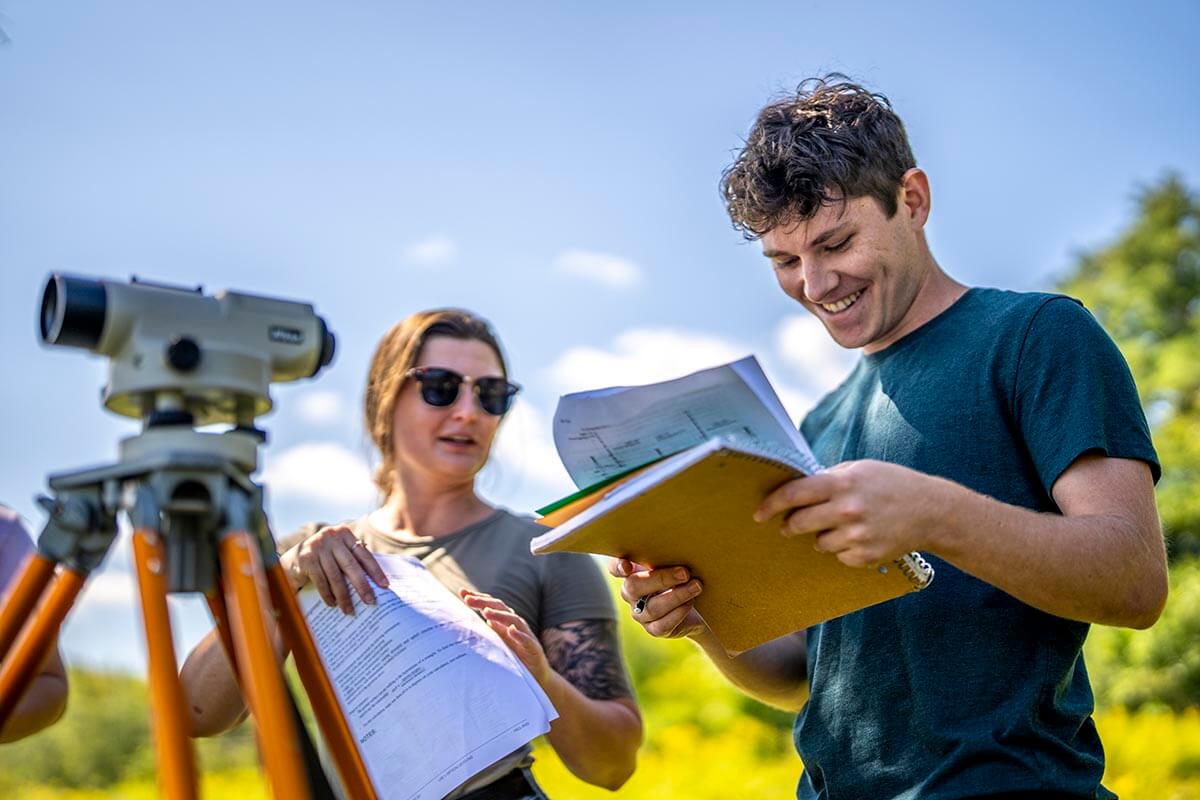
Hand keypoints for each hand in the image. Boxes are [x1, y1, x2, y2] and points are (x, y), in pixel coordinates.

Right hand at [281, 524, 388, 613]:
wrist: (291, 560)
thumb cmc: (322, 559)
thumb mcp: (338, 554)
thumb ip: (353, 560)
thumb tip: (376, 583)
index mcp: (344, 533)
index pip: (364, 554)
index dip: (375, 570)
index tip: (385, 585)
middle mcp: (332, 536)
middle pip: (351, 566)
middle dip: (362, 586)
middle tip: (370, 602)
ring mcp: (318, 546)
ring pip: (336, 576)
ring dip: (344, 596)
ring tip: (349, 610)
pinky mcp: (306, 558)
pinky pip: (321, 581)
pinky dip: (328, 595)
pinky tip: (333, 604)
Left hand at [460, 590, 551, 685]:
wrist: (536, 674)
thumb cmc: (514, 656)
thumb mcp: (496, 641)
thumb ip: (486, 630)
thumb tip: (466, 619)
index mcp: (505, 622)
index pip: (491, 605)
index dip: (478, 598)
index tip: (462, 592)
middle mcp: (515, 624)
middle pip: (501, 608)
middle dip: (484, 602)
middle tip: (468, 599)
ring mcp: (525, 635)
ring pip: (514, 620)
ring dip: (500, 615)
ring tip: (486, 612)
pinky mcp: (533, 649)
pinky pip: (526, 640)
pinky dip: (519, 635)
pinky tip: (511, 631)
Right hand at [608, 558, 706, 639]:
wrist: (697, 607)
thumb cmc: (682, 577)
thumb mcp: (673, 563)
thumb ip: (667, 556)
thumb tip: (678, 548)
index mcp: (631, 572)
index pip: (614, 568)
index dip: (617, 566)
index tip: (627, 565)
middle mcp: (631, 593)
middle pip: (634, 587)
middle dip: (661, 579)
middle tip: (684, 573)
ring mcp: (640, 613)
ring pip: (651, 608)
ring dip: (676, 596)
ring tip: (696, 586)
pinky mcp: (654, 629)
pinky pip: (662, 624)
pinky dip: (678, 613)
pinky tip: (690, 602)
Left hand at [754, 460, 944, 567]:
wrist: (931, 510)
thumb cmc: (891, 484)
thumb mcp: (860, 469)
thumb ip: (828, 478)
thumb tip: (794, 487)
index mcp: (842, 483)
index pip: (794, 494)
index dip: (772, 504)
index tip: (759, 513)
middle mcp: (847, 509)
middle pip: (799, 523)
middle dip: (790, 525)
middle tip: (789, 526)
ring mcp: (857, 535)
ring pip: (818, 543)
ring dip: (822, 536)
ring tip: (843, 525)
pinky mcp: (866, 556)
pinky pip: (838, 556)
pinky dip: (843, 549)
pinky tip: (861, 537)